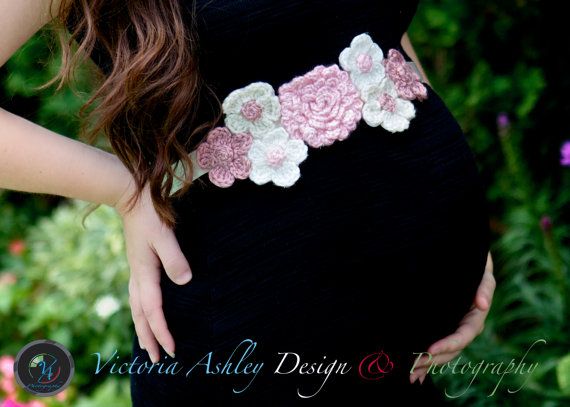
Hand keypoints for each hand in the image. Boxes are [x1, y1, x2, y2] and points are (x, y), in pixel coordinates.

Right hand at [114, 181, 191, 363]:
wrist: (129, 196)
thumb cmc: (149, 214)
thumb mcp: (164, 235)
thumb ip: (175, 258)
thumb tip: (185, 282)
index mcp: (144, 273)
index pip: (153, 310)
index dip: (163, 331)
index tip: (172, 350)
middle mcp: (138, 276)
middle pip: (140, 315)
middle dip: (149, 338)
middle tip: (157, 360)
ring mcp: (136, 270)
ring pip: (136, 307)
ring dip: (142, 328)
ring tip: (148, 345)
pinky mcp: (138, 264)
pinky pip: (137, 297)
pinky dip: (140, 312)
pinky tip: (145, 313)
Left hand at [410, 251, 494, 383]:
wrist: (463, 259)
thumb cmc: (474, 265)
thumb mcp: (483, 272)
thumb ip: (484, 287)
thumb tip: (482, 305)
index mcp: (475, 317)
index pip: (462, 337)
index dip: (447, 345)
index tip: (430, 350)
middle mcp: (464, 327)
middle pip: (451, 350)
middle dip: (433, 360)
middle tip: (412, 367)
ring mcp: (453, 328)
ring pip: (442, 352)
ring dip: (427, 364)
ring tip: (409, 374)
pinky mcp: (442, 327)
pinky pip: (435, 345)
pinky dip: (426, 359)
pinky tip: (414, 371)